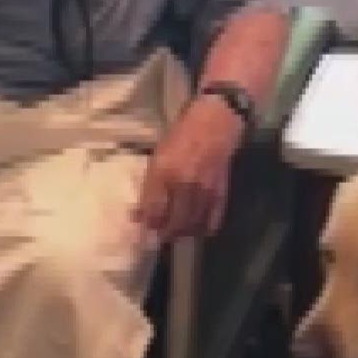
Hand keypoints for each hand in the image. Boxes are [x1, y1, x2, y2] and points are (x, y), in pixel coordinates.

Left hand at [133, 96, 244, 238]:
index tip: (143, 231)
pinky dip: (203, 228)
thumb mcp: (158, 156)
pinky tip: (197, 228)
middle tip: (160, 235)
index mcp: (163, 172)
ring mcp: (204, 189)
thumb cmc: (181, 135)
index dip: (147, 226)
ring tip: (176, 231)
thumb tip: (137, 214)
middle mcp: (183, 184)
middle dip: (164, 234)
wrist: (215, 121)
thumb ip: (148, 187)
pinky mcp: (221, 192)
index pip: (153, 211)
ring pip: (192, 225)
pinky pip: (212, 221)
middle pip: (173, 223)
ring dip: (182, 233)